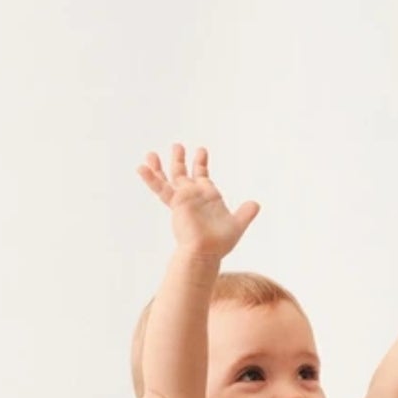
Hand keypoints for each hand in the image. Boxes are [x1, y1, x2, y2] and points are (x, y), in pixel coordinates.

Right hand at [136, 143, 259, 258]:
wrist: (206, 251)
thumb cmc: (219, 243)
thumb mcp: (237, 224)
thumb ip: (245, 213)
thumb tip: (256, 204)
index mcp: (207, 197)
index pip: (202, 176)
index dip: (201, 163)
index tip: (200, 150)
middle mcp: (193, 196)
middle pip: (183, 174)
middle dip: (180, 160)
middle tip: (177, 146)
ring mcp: (183, 199)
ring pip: (170, 178)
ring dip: (161, 166)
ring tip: (151, 154)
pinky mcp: (175, 202)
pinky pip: (161, 188)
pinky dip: (151, 178)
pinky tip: (141, 167)